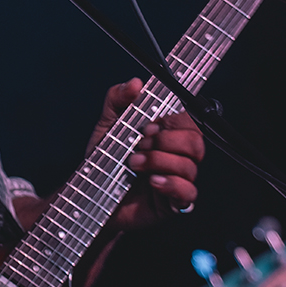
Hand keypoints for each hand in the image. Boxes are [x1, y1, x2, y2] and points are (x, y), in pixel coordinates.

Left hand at [89, 77, 204, 229]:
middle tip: (140, 144)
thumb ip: (118, 99)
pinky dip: (171, 185)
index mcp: (167, 135)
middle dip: (166, 141)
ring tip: (133, 163)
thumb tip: (136, 84)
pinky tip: (152, 181)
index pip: (189, 122)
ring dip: (159, 161)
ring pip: (190, 166)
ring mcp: (177, 180)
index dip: (174, 121)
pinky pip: (188, 193)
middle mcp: (177, 156)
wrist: (90, 193)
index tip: (149, 125)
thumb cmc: (104, 160)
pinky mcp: (173, 203)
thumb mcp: (107, 124)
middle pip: (195, 142)